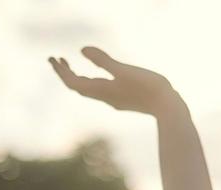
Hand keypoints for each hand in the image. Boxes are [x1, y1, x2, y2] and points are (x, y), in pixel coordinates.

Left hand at [48, 47, 181, 116]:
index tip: (52, 58)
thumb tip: (81, 50)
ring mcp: (114, 100)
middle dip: (65, 72)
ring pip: (88, 89)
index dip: (61, 71)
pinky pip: (99, 91)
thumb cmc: (147, 87)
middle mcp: (104, 97)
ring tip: (70, 64)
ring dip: (77, 76)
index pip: (73, 82)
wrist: (168, 108)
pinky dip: (91, 80)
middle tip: (56, 59)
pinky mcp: (123, 100)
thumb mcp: (124, 70)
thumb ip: (103, 60)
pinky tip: (97, 76)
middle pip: (77, 86)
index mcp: (102, 90)